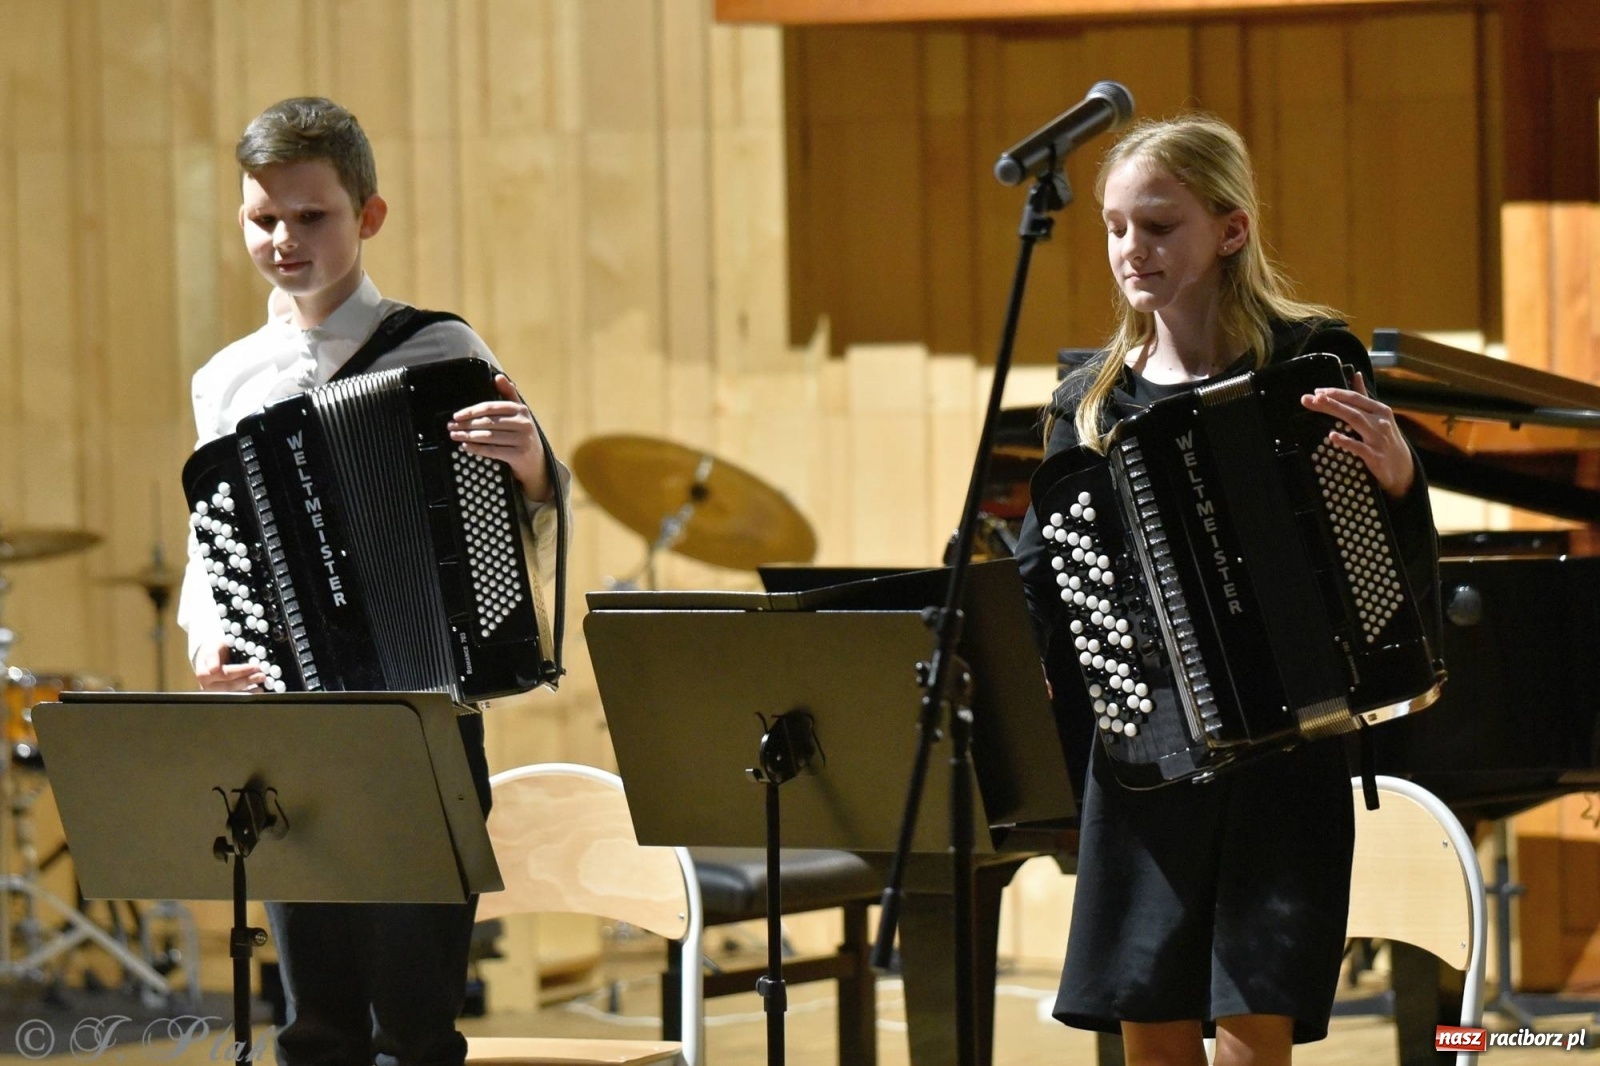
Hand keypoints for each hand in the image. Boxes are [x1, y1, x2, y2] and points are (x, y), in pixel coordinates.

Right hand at [195, 639, 265, 691]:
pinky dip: (249, 694)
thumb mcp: (212, 647)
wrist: (207, 657)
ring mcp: (215, 693)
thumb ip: (212, 657)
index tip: (255, 667)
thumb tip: (213, 669)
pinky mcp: (222, 696)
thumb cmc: (213, 650)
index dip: (241, 671)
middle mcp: (207, 686)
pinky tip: (259, 690)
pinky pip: (237, 697)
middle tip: (262, 674)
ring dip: (250, 689)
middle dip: (247, 680)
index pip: (225, 673)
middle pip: (230, 685)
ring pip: (234, 693)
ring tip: (261, 680)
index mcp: (203, 673)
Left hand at [447, 374, 550, 500]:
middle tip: (451, 427)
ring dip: (468, 436)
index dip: (471, 411)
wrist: (536, 462)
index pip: (490, 407)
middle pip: (487, 422)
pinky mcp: (519, 455)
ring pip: (488, 436)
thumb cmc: (522, 434)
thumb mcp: (519, 413)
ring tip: (455, 436)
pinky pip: (492, 451)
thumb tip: (498, 376)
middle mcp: (523, 423)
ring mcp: (522, 439)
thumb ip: (509, 394)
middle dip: (466, 425)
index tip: (456, 415)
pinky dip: (477, 449)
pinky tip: (466, 446)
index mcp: (521, 409)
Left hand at [1300, 372, 1414, 497]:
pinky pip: (1359, 447)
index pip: (1355, 397)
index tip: (1317, 391)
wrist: (1401, 467)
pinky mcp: (1375, 456)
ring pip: (1355, 421)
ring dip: (1336, 411)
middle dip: (1330, 401)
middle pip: (1352, 408)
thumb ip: (1364, 396)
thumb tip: (1355, 374)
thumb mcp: (1378, 415)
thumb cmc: (1385, 437)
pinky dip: (1346, 441)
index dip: (1336, 393)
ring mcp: (1378, 439)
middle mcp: (1380, 421)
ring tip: (1318, 405)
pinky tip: (1332, 436)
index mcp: (1379, 409)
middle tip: (1309, 398)